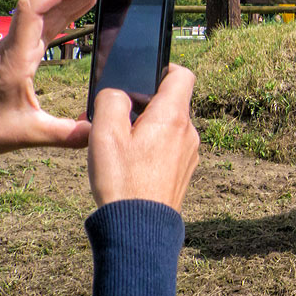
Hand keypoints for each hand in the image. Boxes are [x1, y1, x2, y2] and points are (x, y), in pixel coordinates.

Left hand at [0, 0, 125, 153]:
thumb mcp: (26, 134)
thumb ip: (66, 134)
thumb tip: (101, 129)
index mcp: (16, 58)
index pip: (36, 9)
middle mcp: (15, 44)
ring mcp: (17, 44)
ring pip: (49, 5)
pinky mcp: (21, 48)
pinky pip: (48, 19)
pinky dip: (71, 6)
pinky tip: (88, 3)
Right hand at [88, 64, 199, 211]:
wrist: (140, 227)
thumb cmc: (123, 180)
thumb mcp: (105, 133)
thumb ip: (111, 101)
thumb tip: (119, 93)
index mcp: (173, 116)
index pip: (182, 74)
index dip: (163, 68)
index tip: (142, 76)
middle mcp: (188, 131)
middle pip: (172, 102)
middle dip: (145, 102)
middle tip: (116, 116)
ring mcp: (189, 152)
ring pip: (169, 126)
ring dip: (147, 127)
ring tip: (119, 143)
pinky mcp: (184, 170)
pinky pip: (170, 147)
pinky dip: (153, 146)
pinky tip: (131, 162)